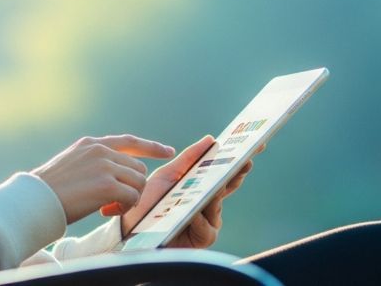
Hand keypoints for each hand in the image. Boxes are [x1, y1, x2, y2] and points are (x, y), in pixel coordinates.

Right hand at [32, 134, 174, 224]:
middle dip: (132, 188)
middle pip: (138, 169)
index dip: (150, 147)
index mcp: (91, 144)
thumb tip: (114, 173)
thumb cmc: (49, 190)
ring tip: (108, 208)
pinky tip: (105, 212)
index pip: (129, 141)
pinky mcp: (106, 184)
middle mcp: (100, 150)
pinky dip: (124, 209)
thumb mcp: (72, 164)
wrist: (34, 200)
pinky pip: (132, 198)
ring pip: (138, 182)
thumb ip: (93, 162)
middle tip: (113, 204)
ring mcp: (104, 165)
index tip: (167, 151)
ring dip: (128, 199)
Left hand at [104, 136, 263, 248]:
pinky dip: (201, 220)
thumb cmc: (147, 203)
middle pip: (227, 187)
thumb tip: (211, 139)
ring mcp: (206, 222)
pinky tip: (196, 213)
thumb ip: (188, 158)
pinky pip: (207, 229)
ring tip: (219, 181)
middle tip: (245, 159)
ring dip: (216, 194)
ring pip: (218, 206)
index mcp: (200, 187)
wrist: (128, 230)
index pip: (224, 173)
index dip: (238, 161)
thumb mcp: (166, 175)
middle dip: (237, 173)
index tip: (252, 145)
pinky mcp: (200, 240)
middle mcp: (206, 204)